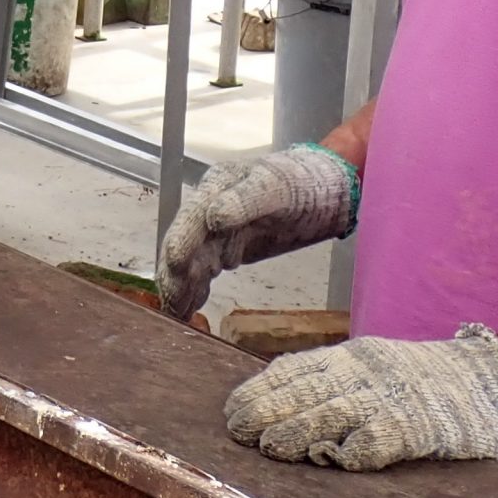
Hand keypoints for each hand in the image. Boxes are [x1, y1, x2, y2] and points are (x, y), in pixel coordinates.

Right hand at [156, 145, 357, 320]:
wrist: (327, 189)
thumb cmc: (305, 182)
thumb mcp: (277, 186)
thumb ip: (245, 200)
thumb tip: (213, 217)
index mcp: (217, 186)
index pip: (192, 217)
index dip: (181, 241)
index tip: (174, 265)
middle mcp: (210, 208)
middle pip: (186, 244)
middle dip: (175, 274)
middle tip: (170, 305)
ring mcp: (219, 231)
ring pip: (193, 261)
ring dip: (182, 287)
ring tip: (174, 316)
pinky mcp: (231, 248)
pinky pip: (207, 270)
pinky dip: (196, 289)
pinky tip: (188, 308)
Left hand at [224, 325, 497, 471]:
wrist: (494, 382)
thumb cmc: (426, 382)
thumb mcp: (374, 367)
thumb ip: (335, 380)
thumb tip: (280, 396)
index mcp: (355, 358)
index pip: (297, 369)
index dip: (263, 388)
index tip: (233, 408)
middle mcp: (368, 374)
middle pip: (308, 390)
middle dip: (269, 409)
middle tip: (238, 430)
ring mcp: (394, 397)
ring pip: (337, 412)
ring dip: (301, 431)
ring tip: (272, 447)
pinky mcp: (421, 424)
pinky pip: (386, 436)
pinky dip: (362, 447)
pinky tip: (340, 459)